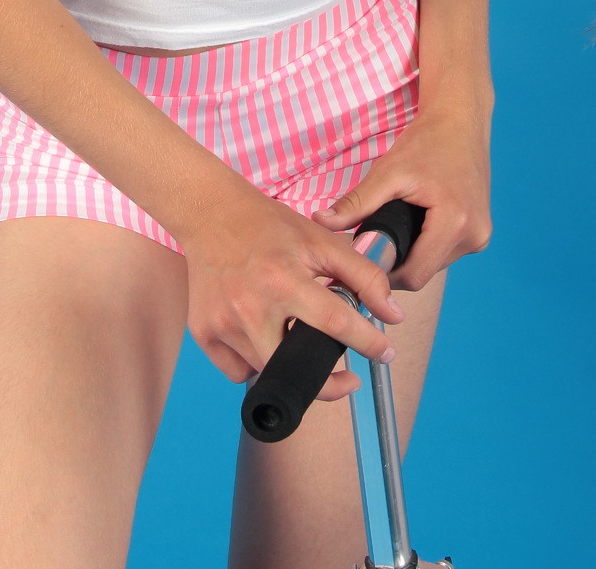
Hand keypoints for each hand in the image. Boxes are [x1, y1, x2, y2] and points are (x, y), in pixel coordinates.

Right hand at [180, 180, 408, 401]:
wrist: (211, 213)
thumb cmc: (270, 226)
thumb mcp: (322, 240)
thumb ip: (363, 275)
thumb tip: (392, 314)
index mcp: (283, 278)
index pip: (336, 323)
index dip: (369, 343)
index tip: (385, 354)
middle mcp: (250, 306)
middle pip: (296, 368)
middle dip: (330, 383)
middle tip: (348, 377)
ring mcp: (222, 323)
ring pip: (268, 371)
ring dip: (290, 364)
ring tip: (296, 337)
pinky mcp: (203, 333)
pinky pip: (239, 371)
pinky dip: (256, 363)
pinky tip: (263, 337)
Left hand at [311, 105, 491, 290]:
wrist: (460, 120)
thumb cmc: (426, 142)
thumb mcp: (388, 172)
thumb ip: (356, 203)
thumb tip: (320, 221)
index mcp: (455, 223)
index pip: (414, 275)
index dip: (384, 271)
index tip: (363, 256)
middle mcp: (475, 236)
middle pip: (424, 272)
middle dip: (397, 261)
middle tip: (374, 238)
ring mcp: (481, 235)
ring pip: (435, 265)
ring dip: (413, 254)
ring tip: (395, 227)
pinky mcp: (480, 231)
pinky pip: (446, 252)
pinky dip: (427, 245)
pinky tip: (414, 224)